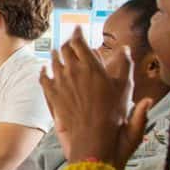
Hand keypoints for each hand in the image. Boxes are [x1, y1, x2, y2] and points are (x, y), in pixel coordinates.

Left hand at [39, 26, 151, 169]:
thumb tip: (124, 49)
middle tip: (69, 40)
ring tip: (57, 52)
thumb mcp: (126, 89)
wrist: (94, 141)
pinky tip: (43, 70)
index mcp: (92, 68)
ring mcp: (60, 85)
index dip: (77, 33)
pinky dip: (43, 72)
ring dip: (55, 55)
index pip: (79, 42)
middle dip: (67, 42)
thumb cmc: (114, 117)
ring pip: (53, 62)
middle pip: (64, 50)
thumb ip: (125, 67)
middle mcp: (73, 73)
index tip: (77, 28)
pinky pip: (44, 79)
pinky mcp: (52, 97)